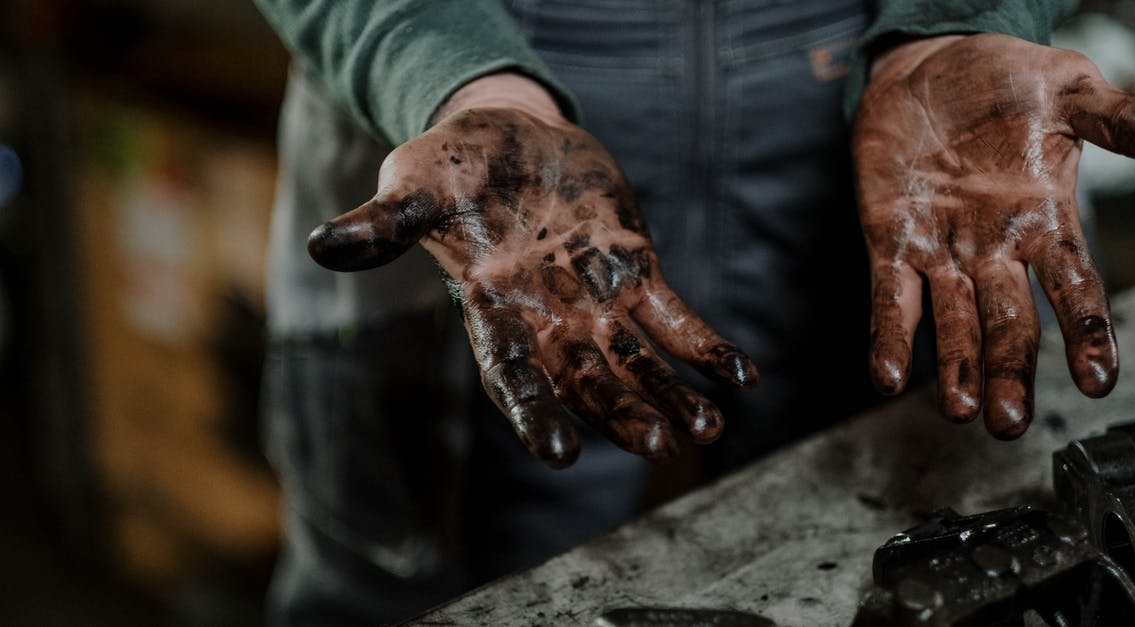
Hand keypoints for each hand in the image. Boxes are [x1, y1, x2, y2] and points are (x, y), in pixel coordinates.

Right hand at [307, 74, 757, 467]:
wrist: (509, 134)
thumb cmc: (452, 165)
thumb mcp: (414, 185)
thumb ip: (382, 224)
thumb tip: (323, 246)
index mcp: (493, 310)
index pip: (512, 374)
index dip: (535, 412)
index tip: (560, 452)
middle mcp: (548, 320)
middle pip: (588, 382)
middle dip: (621, 413)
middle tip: (656, 444)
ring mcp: (596, 301)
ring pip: (638, 363)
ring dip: (670, 395)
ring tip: (707, 429)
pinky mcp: (636, 273)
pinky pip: (677, 321)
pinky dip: (706, 348)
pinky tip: (741, 377)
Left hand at [854, 34, 1134, 437]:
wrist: (929, 63)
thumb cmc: (1004, 81)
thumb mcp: (1068, 92)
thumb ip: (1120, 120)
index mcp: (1046, 220)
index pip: (1075, 288)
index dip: (1087, 334)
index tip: (1098, 380)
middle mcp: (996, 249)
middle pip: (1009, 322)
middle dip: (1010, 371)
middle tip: (1010, 422)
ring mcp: (942, 251)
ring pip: (953, 322)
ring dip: (956, 368)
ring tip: (961, 412)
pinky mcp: (890, 242)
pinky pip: (890, 297)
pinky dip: (890, 336)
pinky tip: (886, 376)